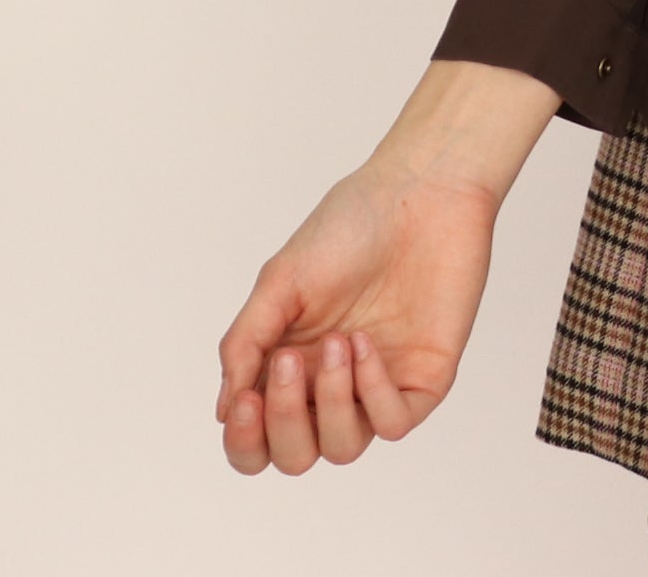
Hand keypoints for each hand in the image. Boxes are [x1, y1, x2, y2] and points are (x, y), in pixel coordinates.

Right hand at [214, 163, 495, 474]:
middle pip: (294, 456)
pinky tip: (367, 347)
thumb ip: (246, 342)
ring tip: (341, 340)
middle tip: (292, 362)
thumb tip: (224, 409)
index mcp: (289, 364)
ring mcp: (377, 385)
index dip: (244, 440)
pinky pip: (392, 424)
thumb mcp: (281, 279)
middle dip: (285, 422)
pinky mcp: (423, 380)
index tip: (245, 401)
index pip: (256, 441)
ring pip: (342, 448)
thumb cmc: (350, 226)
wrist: (421, 191)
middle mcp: (331, 385)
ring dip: (332, 402)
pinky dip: (373, 395)